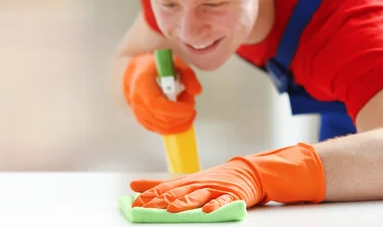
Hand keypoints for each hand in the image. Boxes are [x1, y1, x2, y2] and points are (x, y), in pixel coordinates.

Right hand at [123, 53, 201, 134]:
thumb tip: (196, 91)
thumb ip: (187, 75)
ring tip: (185, 105)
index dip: (175, 110)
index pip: (156, 105)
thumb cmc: (155, 66)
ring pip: (163, 128)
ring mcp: (138, 112)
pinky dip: (174, 126)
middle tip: (190, 100)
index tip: (189, 106)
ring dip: (181, 120)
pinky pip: (160, 130)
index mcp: (142, 83)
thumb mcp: (173, 63)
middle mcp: (137, 100)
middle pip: (162, 119)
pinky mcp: (142, 120)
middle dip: (183, 115)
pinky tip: (180, 115)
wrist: (138, 71)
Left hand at [131, 143, 325, 212]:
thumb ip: (161, 185)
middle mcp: (200, 184)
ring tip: (171, 209)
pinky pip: (224, 202)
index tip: (132, 203)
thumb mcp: (188, 180)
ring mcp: (217, 189)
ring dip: (184, 202)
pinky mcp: (233, 196)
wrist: (251, 171)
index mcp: (189, 181)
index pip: (165, 189)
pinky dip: (216, 206)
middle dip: (159, 201)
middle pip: (177, 193)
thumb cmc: (216, 178)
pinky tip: (208, 211)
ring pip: (198, 196)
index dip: (149, 196)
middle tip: (144, 208)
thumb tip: (134, 186)